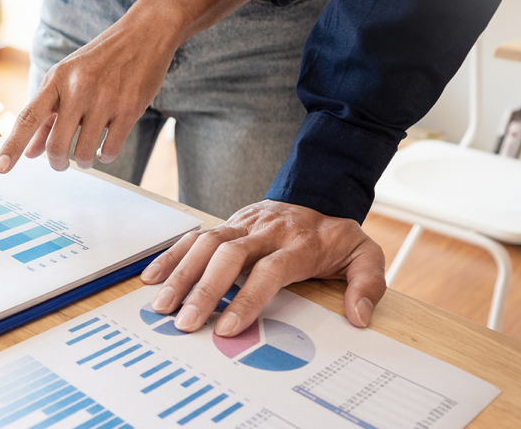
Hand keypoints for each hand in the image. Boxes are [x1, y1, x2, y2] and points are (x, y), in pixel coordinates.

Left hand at [0, 0, 276, 174]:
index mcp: (57, 80)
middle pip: (56, 145)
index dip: (12, 146)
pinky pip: (109, 150)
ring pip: (83, 152)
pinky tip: (104, 150)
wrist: (142, 35)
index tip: (1, 169)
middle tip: (61, 164)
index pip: (28, 119)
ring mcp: (105, 99)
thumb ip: (47, 116)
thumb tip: (31, 152)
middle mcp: (78, 89)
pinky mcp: (129, 109)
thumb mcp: (67, 79)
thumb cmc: (100, 60)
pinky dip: (104, 157)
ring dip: (83, 162)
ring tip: (85, 156)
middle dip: (57, 163)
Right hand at [140, 200, 386, 335]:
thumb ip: (368, 284)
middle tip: (185, 322)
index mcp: (297, 243)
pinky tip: (152, 277)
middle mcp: (264, 231)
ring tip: (162, 305)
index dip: (246, 299)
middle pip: (228, 256)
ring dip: (180, 274)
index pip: (267, 271)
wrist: (318, 194)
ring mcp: (241, 225)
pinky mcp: (226, 224)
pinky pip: (194, 237)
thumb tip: (359, 316)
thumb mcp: (366, 254)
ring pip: (205, 244)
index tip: (227, 327)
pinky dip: (171, 256)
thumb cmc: (335, 236)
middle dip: (204, 291)